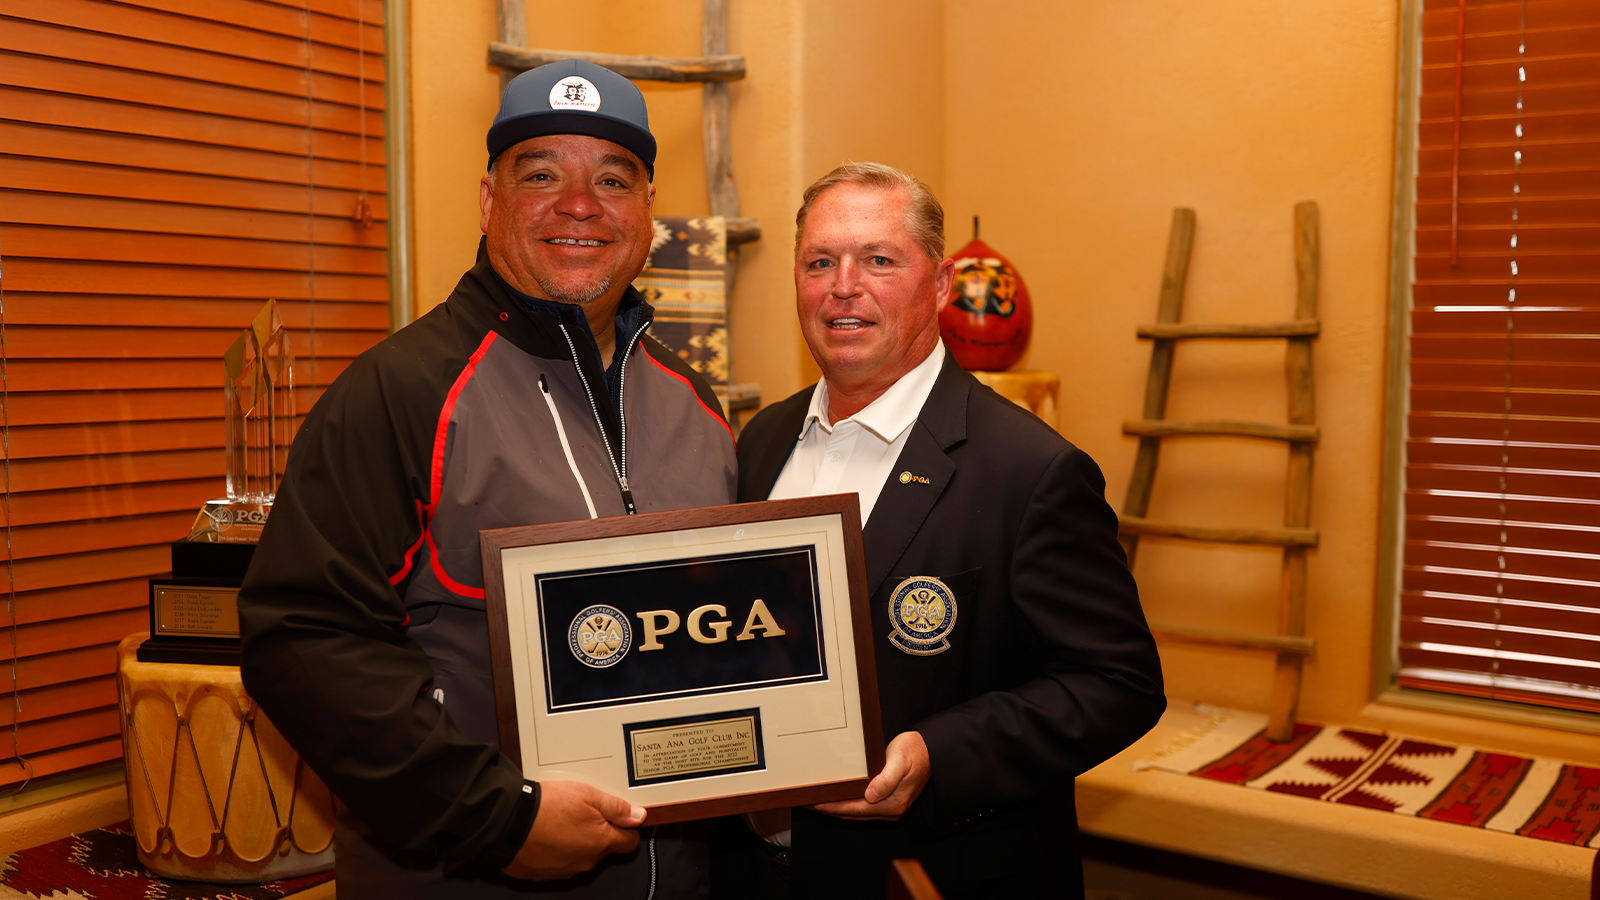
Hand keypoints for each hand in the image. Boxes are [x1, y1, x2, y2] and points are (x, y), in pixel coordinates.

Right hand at [500, 781, 644, 879]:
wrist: (507, 822)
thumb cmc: (546, 807)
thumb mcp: (587, 795)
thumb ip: (616, 807)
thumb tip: (637, 816)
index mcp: (601, 842)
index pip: (628, 842)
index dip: (626, 828)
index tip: (618, 818)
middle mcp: (586, 861)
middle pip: (602, 848)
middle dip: (597, 832)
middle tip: (581, 812)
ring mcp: (564, 870)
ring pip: (579, 856)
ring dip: (574, 841)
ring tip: (559, 820)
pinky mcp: (543, 874)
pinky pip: (557, 862)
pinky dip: (555, 850)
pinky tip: (545, 834)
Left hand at [811, 730, 929, 820]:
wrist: (929, 752)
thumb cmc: (914, 753)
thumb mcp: (900, 762)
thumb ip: (886, 780)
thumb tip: (871, 795)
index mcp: (892, 804)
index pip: (856, 810)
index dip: (834, 808)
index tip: (816, 804)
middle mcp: (890, 810)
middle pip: (853, 814)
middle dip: (830, 810)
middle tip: (808, 804)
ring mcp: (888, 807)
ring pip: (856, 812)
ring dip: (836, 808)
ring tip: (816, 802)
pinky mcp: (886, 800)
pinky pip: (861, 807)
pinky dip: (846, 804)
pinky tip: (836, 798)